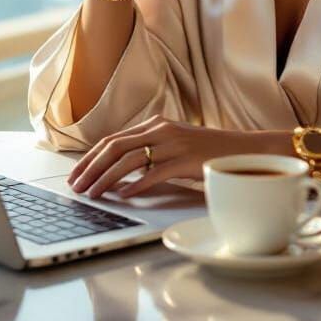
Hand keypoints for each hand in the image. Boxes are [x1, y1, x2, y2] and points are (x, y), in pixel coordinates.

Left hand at [66, 115, 256, 198]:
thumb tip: (119, 172)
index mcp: (156, 124)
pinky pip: (156, 172)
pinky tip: (124, 195)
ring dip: (106, 178)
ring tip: (93, 194)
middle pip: (115, 147)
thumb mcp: (175, 145)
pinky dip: (136, 184)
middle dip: (90, 168)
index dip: (90, 157)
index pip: (113, 139)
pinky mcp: (187, 160)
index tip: (75, 174)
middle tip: (76, 187)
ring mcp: (175, 144)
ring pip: (130, 160)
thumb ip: (150, 151)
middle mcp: (162, 130)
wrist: (244, 150)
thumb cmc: (208, 153)